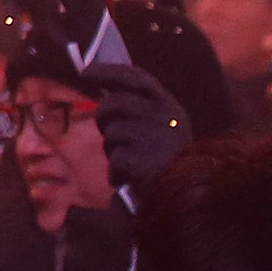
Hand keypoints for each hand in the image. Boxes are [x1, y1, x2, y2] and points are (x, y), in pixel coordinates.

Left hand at [85, 61, 193, 192]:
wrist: (187, 199)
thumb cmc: (168, 162)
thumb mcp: (161, 128)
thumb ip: (140, 107)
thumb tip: (105, 90)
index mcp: (171, 107)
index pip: (137, 78)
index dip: (108, 71)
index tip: (84, 72)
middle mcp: (165, 117)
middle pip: (113, 104)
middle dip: (103, 118)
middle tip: (109, 132)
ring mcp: (154, 139)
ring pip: (111, 133)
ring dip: (113, 149)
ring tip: (131, 162)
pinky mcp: (142, 163)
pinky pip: (114, 160)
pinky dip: (117, 174)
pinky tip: (131, 180)